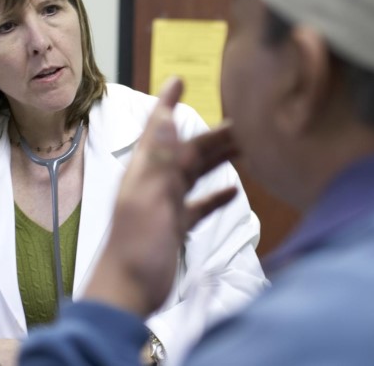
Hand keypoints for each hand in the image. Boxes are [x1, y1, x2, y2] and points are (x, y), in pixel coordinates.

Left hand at [84, 77, 239, 316]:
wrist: (126, 293)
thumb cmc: (135, 247)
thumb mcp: (149, 199)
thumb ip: (160, 159)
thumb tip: (167, 116)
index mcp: (145, 171)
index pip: (158, 128)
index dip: (168, 103)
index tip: (179, 79)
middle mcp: (154, 182)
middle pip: (187, 150)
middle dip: (213, 134)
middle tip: (246, 120)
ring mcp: (165, 205)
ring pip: (195, 173)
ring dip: (218, 159)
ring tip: (248, 146)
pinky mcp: (174, 227)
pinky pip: (198, 205)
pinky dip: (215, 195)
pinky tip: (233, 190)